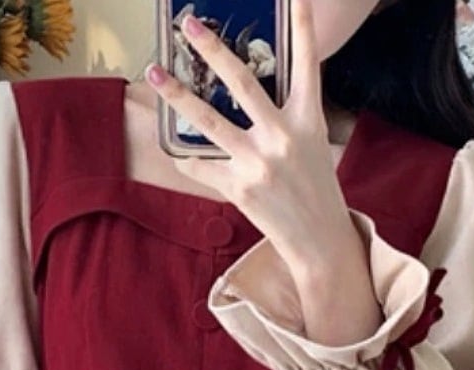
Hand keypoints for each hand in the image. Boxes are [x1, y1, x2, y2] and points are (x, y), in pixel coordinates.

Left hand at [144, 0, 356, 277]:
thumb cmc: (315, 190)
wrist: (318, 240)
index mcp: (307, 120)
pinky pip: (202, 167)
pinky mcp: (239, 189)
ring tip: (154, 73)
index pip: (306, 64)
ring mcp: (258, 163)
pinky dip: (186, 159)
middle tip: (190, 26)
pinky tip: (173, 150)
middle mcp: (282, 136)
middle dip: (214, 51)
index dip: (303, 26)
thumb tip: (250, 97)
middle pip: (243, 83)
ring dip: (178, 95)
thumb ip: (288, 117)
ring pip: (209, 121)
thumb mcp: (312, 146)